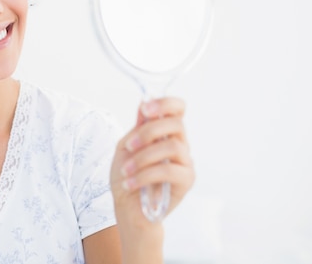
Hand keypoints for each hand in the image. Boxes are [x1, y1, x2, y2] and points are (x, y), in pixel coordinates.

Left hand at [110, 97, 194, 230]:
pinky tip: (130, 183)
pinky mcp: (186, 181)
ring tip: (126, 171)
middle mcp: (179, 144)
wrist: (127, 208)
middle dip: (149, 131)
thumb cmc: (127, 175)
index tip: (145, 109)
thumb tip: (143, 104)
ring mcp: (185, 162)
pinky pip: (169, 171)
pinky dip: (144, 175)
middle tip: (129, 146)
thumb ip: (137, 129)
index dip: (165, 103)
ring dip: (143, 157)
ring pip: (172, 147)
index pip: (177, 108)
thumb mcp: (125, 148)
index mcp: (165, 132)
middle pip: (177, 124)